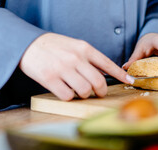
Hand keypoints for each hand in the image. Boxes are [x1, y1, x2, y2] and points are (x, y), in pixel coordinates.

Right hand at [19, 33, 133, 100]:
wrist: (27, 44)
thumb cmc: (53, 47)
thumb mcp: (74, 46)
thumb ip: (89, 58)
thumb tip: (104, 74)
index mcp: (83, 48)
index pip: (107, 64)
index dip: (121, 75)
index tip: (130, 81)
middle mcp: (75, 58)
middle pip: (98, 82)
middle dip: (100, 91)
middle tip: (97, 93)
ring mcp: (62, 69)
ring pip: (84, 91)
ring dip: (84, 95)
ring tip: (78, 91)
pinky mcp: (50, 79)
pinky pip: (68, 96)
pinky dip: (69, 97)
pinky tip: (65, 91)